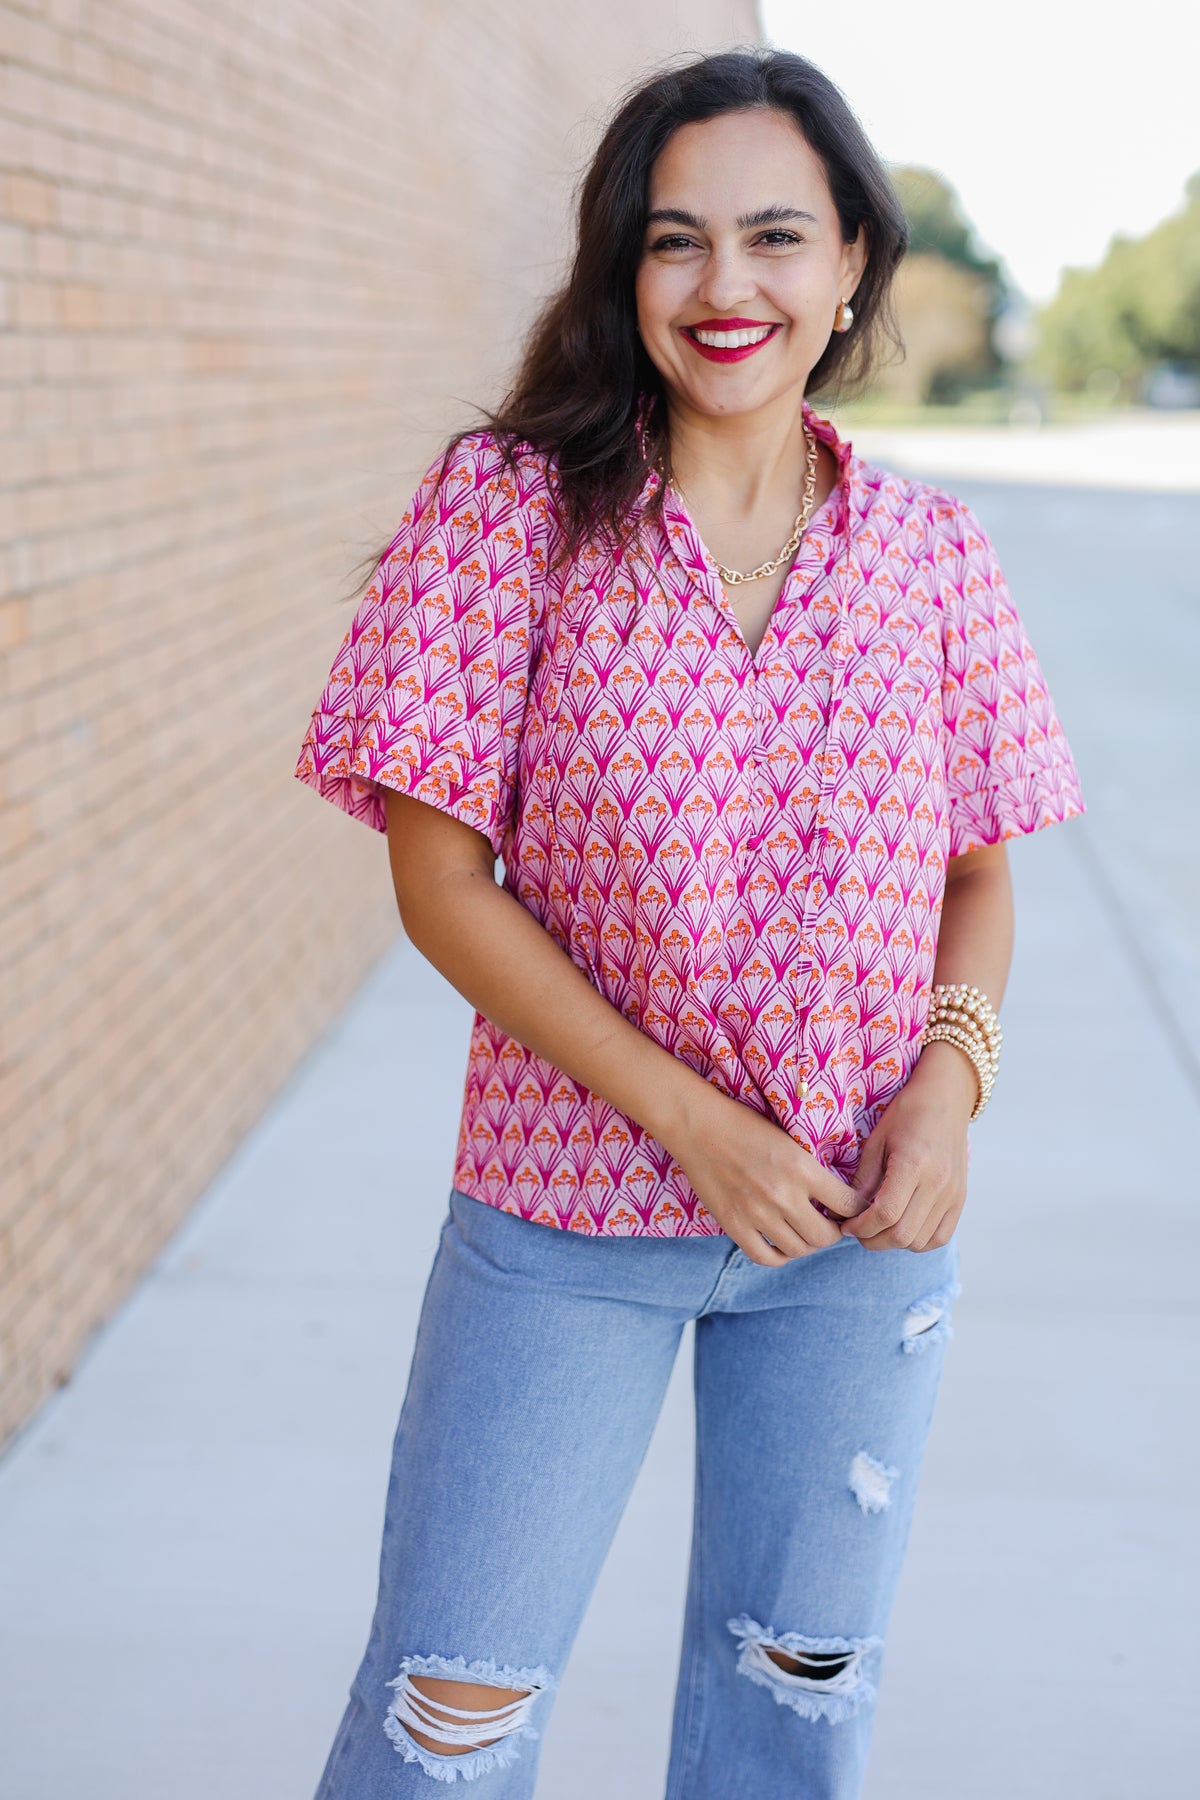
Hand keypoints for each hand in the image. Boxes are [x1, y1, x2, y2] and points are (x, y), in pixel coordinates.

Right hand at [668, 1085, 868, 1266]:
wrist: (699, 1127)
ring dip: (806, 1244)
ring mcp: (757, 1214)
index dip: (857, 1210)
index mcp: (802, 1169)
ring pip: (798, 1249)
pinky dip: (780, 1256)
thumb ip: (811, 1169)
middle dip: (833, 1233)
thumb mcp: (789, 1140)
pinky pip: (766, 1257)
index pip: (848, 1205)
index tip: (854, 1210)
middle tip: (830, 1224)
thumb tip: (836, 1197)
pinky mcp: (734, 1225)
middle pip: (825, 1236)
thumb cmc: (746, 1125)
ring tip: (804, 1232)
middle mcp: (783, 1195)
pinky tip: (781, 1244)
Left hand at [842, 1043, 973, 1251]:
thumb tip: (845, 1213)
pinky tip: (903, 1227)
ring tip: (878, 1227)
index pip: (886, 1214)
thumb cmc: (906, 1114)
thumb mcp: (877, 1141)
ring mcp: (953, 1194)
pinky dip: (918, 1241)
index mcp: (914, 1164)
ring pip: (920, 1242)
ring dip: (894, 1242)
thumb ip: (863, 1180)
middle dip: (873, 1239)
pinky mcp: (960, 1199)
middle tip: (858, 1230)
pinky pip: (940, 1237)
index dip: (861, 1227)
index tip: (846, 1225)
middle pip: (902, 1234)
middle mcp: (938, 1183)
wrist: (946, 1099)